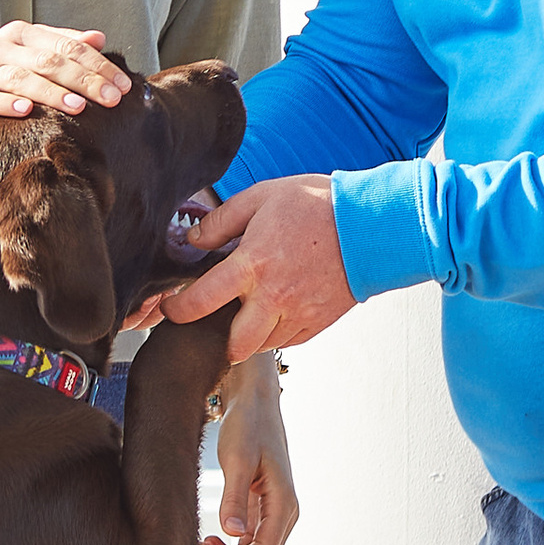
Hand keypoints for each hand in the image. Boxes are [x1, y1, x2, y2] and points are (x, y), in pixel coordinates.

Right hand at [0, 26, 129, 129]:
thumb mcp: (28, 52)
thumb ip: (62, 44)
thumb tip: (100, 37)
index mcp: (22, 34)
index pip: (67, 46)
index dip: (97, 66)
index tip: (124, 86)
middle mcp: (0, 47)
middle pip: (47, 62)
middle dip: (83, 81)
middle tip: (111, 100)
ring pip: (18, 78)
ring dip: (49, 93)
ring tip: (77, 107)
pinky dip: (4, 104)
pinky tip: (26, 112)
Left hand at [161, 173, 353, 359]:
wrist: (370, 224)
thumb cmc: (318, 205)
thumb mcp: (262, 197)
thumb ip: (222, 222)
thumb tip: (195, 242)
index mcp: (253, 265)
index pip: (201, 301)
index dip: (177, 309)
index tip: (173, 307)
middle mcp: (273, 297)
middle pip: (233, 344)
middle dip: (217, 339)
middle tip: (214, 322)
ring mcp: (298, 313)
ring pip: (261, 347)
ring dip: (249, 336)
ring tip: (248, 313)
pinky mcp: (318, 322)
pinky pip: (289, 343)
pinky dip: (277, 334)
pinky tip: (276, 312)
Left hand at [203, 356, 297, 544]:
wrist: (255, 404)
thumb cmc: (248, 425)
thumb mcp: (237, 459)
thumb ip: (234, 497)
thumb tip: (233, 533)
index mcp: (284, 502)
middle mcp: (285, 512)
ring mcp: (275, 513)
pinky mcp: (263, 510)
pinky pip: (251, 543)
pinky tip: (211, 539)